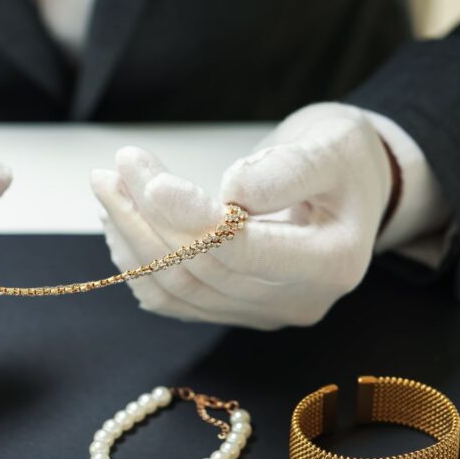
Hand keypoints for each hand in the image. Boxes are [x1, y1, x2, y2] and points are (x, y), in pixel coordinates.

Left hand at [92, 103, 391, 328]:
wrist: (351, 185)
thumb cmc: (344, 159)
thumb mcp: (332, 145)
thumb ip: (288, 168)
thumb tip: (234, 190)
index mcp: (331, 264)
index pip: (242, 250)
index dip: (190, 217)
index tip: (150, 180)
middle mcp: (296, 302)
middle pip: (202, 269)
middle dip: (148, 218)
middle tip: (115, 169)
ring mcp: (262, 313)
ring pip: (178, 288)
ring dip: (132, 239)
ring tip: (108, 189)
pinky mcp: (234, 311)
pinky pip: (173, 299)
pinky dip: (138, 263)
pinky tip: (119, 223)